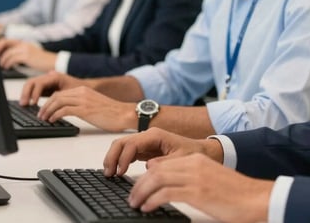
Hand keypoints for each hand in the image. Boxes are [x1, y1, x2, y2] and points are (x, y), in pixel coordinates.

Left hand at [0, 38, 56, 70]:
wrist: (54, 62)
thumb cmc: (42, 61)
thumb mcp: (31, 55)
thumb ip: (20, 54)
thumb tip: (9, 58)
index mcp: (24, 43)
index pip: (8, 40)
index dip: (0, 45)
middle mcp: (24, 44)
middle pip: (6, 42)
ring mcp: (26, 49)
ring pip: (8, 53)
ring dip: (2, 60)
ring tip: (1, 65)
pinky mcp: (27, 56)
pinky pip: (13, 59)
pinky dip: (8, 63)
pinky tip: (7, 67)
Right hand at [20, 71, 87, 105]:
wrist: (87, 86)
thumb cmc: (81, 89)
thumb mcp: (72, 93)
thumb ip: (60, 97)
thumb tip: (52, 103)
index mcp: (55, 76)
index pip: (39, 83)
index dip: (34, 93)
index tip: (33, 103)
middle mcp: (48, 76)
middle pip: (31, 82)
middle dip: (26, 93)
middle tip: (24, 104)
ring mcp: (46, 81)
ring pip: (31, 85)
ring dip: (26, 94)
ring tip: (24, 105)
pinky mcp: (46, 87)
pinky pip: (34, 89)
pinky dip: (30, 96)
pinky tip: (29, 104)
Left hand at [37, 85, 135, 131]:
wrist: (124, 114)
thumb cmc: (112, 113)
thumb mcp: (94, 103)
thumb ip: (83, 103)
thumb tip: (72, 110)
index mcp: (84, 90)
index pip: (60, 93)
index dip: (49, 102)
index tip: (45, 110)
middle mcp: (82, 92)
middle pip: (56, 96)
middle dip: (45, 106)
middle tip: (40, 115)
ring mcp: (84, 100)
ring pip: (58, 102)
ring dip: (48, 111)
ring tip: (44, 119)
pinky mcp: (85, 109)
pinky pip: (64, 110)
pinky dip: (55, 115)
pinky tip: (53, 120)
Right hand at [103, 127, 221, 176]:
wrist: (201, 152)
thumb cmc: (193, 153)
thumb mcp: (181, 159)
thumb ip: (164, 162)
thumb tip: (148, 166)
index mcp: (155, 135)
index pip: (131, 144)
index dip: (123, 158)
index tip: (120, 173)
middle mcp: (148, 136)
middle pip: (122, 142)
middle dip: (112, 156)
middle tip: (108, 173)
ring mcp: (145, 142)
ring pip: (122, 146)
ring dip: (113, 158)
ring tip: (110, 174)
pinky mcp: (145, 149)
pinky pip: (127, 152)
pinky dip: (120, 160)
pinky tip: (118, 172)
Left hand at [129, 152, 272, 222]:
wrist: (255, 199)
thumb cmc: (237, 195)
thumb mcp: (211, 180)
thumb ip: (191, 178)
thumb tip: (170, 186)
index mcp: (197, 160)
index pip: (163, 164)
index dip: (146, 176)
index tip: (140, 188)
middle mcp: (194, 165)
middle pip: (155, 170)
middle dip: (139, 184)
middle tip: (132, 197)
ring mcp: (195, 177)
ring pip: (156, 179)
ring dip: (141, 192)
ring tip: (136, 204)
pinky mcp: (197, 192)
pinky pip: (165, 193)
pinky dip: (151, 200)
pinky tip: (147, 208)